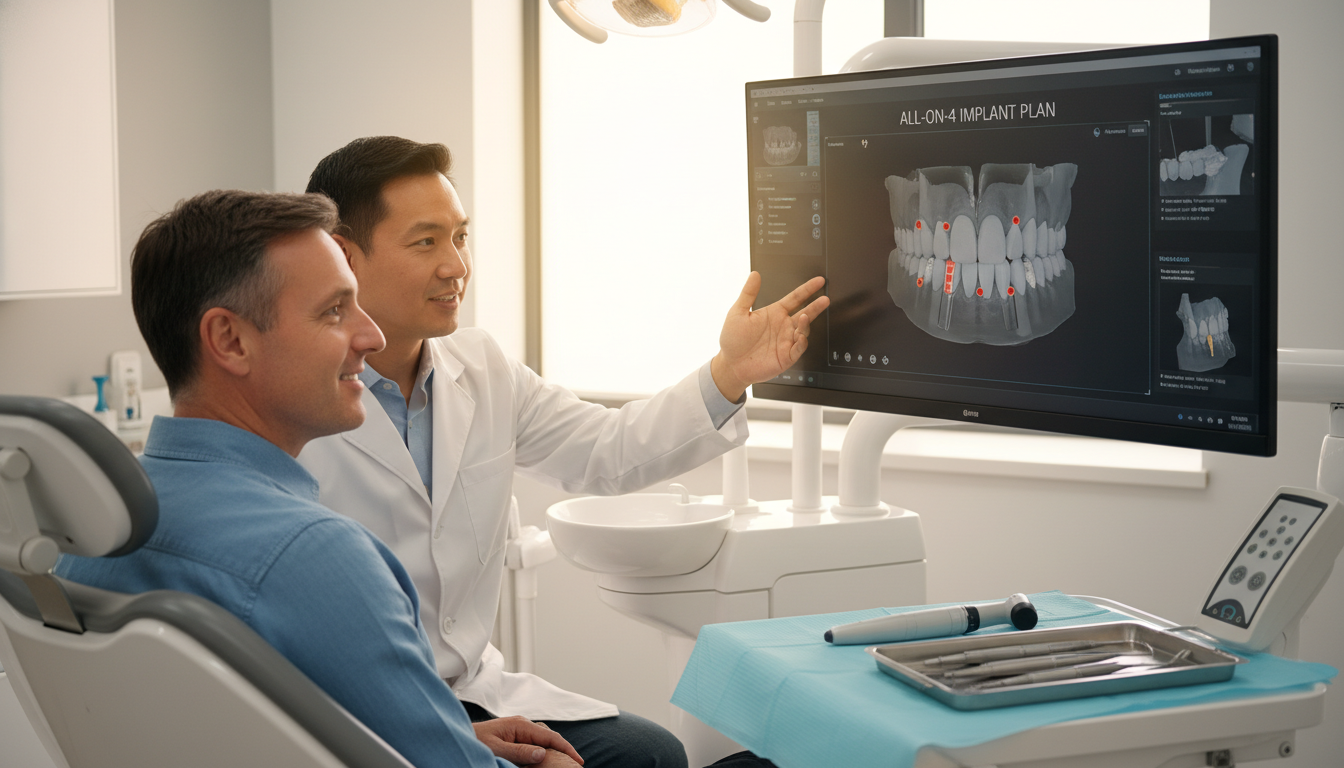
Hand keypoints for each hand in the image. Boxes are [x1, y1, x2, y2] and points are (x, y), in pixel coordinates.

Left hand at [472, 716, 582, 764]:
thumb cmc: (475, 741)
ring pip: (542, 739)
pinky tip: (545, 757)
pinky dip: (543, 749)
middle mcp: (522, 724)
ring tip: (564, 761)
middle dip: (563, 749)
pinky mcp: (513, 735)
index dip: (566, 748)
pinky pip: (533, 741)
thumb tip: (541, 753)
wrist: (458, 736)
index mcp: (520, 725)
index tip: (578, 760)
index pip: (550, 737)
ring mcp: (518, 729)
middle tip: (575, 764)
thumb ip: (519, 751)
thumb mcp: (497, 749)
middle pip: (549, 736)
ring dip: (553, 749)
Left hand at [711, 272, 828, 401]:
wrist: (730, 365)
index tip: (819, 281)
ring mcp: (786, 341)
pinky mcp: (786, 356)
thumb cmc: (733, 339)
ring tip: (802, 317)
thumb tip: (754, 275)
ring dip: (805, 323)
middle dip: (816, 306)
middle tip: (825, 299)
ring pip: (803, 330)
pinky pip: (799, 348)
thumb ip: (748, 293)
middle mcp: (783, 326)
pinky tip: (800, 337)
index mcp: (774, 313)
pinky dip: (802, 342)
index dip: (808, 289)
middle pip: (805, 313)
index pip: (795, 298)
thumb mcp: (738, 312)